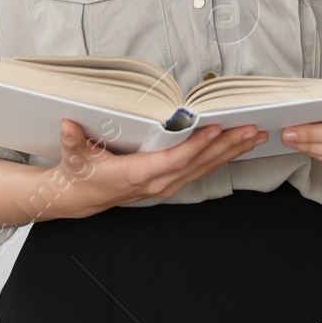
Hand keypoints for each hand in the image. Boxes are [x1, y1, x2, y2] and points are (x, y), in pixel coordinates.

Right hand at [52, 117, 266, 218]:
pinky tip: (236, 146)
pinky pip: (201, 170)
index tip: (215, 130)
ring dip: (231, 151)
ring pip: (204, 167)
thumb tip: (67, 126)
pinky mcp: (170, 182)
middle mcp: (158, 182)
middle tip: (250, 129)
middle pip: (198, 163)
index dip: (195, 145)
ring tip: (254, 136)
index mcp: (139, 174)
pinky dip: (221, 157)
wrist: (82, 196)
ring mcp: (167, 184)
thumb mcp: (74, 156)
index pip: (173, 159)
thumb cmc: (82, 172)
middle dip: (226, 146)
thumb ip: (73, 140)